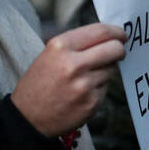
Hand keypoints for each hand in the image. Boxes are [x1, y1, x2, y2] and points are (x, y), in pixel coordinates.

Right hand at [11, 23, 125, 136]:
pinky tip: (83, 92)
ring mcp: (85, 85)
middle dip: (119, 49)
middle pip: (115, 49)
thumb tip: (109, 37)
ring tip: (86, 76)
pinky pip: (106, 88)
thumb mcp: (49, 54)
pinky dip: (99, 87)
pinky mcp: (92, 103)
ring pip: (112, 69)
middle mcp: (74, 64)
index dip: (116, 32)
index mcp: (61, 46)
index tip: (121, 34)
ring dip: (106, 70)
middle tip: (117, 51)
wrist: (27, 118)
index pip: (101, 31)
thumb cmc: (39, 83)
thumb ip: (77, 44)